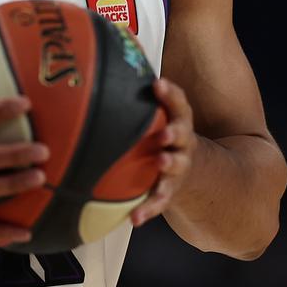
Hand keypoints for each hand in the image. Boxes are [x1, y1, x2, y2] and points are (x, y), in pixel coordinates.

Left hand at [130, 77, 195, 226]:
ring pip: (175, 168)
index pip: (178, 103)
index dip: (170, 93)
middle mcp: (181, 143)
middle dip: (174, 133)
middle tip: (165, 133)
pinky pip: (158, 202)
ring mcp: (177, 168)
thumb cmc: (160, 134)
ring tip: (161, 164)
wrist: (186, 169)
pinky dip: (148, 210)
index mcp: (178, 121)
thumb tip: (100, 68)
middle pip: (181, 136)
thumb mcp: (155, 116)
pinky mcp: (168, 191)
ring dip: (169, 166)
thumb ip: (135, 98)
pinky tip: (135, 218)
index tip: (158, 83)